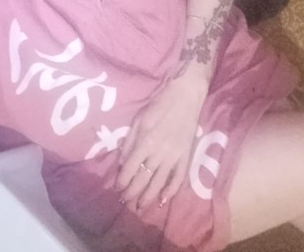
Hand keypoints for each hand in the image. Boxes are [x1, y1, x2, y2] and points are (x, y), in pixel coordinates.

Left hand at [116, 76, 206, 208]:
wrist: (186, 96)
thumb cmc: (159, 104)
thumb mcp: (138, 119)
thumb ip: (129, 142)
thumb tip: (121, 163)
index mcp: (145, 141)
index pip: (129, 168)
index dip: (122, 182)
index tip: (117, 189)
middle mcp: (158, 152)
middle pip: (142, 179)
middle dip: (131, 193)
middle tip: (124, 202)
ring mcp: (174, 156)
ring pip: (159, 183)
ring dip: (148, 197)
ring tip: (139, 207)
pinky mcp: (186, 156)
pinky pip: (178, 178)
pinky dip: (171, 191)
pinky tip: (163, 201)